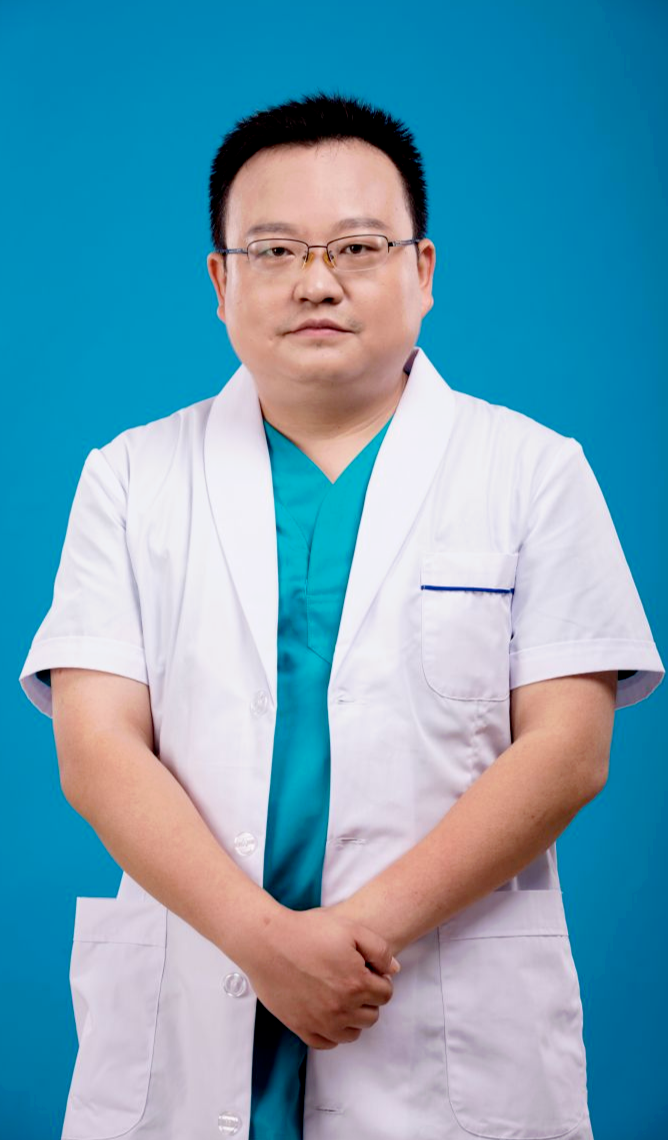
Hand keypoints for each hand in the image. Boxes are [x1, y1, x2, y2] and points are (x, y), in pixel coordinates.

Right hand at [242, 905, 399, 1049]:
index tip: (366, 969)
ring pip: (353, 1033)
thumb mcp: (351, 929)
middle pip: (372, 1016)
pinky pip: (327, 1042)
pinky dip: (332, 1032)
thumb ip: (379, 950)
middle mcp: (341, 1009)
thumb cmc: (308, 931)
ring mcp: (321, 1022)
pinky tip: (327, 1013)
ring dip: (353, 1017)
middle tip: (352, 980)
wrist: (267, 942)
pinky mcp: (301, 1028)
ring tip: (340, 996)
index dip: (379, 979)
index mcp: (357, 984)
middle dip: (368, 999)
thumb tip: (393, 971)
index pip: (385, 994)